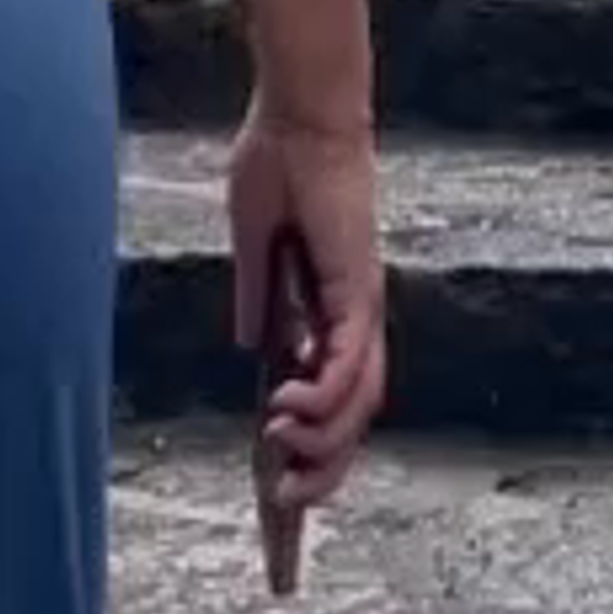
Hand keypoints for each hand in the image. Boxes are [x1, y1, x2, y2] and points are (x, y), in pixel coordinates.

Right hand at [229, 101, 386, 522]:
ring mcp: (359, 304)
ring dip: (323, 444)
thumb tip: (253, 343)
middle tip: (284, 504)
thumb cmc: (276, 158)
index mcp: (330, 305)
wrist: (298, 109)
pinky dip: (323, 397)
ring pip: (358, 405)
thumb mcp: (253, 240)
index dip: (317, 447)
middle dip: (324, 472)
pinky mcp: (356, 289)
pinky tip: (285, 407)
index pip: (333, 394)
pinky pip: (350, 365)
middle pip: (354, 418)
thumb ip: (256, 292)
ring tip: (278, 457)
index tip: (285, 494)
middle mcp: (354, 315)